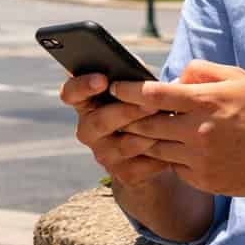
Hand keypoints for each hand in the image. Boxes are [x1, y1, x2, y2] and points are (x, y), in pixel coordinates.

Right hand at [60, 73, 174, 185]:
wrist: (154, 150)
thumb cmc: (144, 106)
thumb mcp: (137, 89)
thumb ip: (132, 78)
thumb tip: (140, 71)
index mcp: (86, 102)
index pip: (71, 93)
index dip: (82, 86)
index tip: (102, 80)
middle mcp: (88, 129)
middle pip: (99, 122)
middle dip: (128, 112)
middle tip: (152, 103)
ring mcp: (103, 154)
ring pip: (124, 145)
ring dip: (149, 134)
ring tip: (170, 124)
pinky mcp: (122, 174)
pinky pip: (141, 166)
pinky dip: (160, 155)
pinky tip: (174, 145)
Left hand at [111, 60, 244, 196]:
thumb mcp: (237, 77)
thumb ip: (201, 71)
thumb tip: (173, 78)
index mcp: (204, 101)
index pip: (152, 95)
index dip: (128, 90)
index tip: (115, 87)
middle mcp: (197, 131)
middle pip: (145, 125)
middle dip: (126, 118)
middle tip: (112, 112)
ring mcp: (199, 159)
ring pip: (154, 149)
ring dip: (141, 140)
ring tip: (132, 131)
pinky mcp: (204, 179)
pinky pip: (173, 167)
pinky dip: (166, 157)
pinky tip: (164, 150)